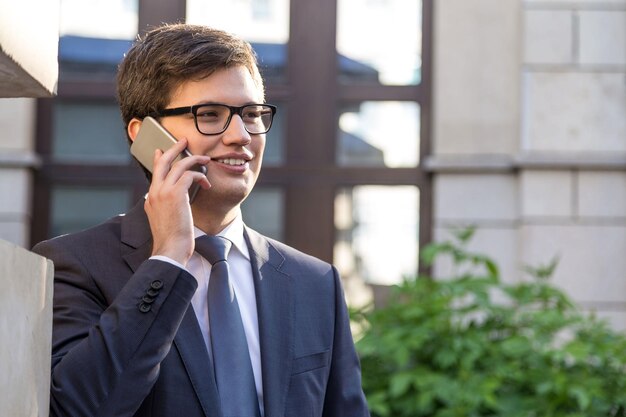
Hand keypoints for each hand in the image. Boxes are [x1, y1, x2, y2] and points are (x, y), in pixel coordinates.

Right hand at [144, 138, 210, 264]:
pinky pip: (189, 175)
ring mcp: (163, 192)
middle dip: (174, 148)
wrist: (170, 249)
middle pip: (163, 162)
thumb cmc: (171, 240)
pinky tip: (206, 184)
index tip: (160, 151)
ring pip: (178, 165)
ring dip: (194, 160)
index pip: (154, 173)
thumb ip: (162, 207)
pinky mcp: (176, 194)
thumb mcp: (162, 220)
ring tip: (205, 159)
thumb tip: (169, 201)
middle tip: (184, 141)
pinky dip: (200, 176)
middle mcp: (154, 192)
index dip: (158, 159)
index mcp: (150, 198)